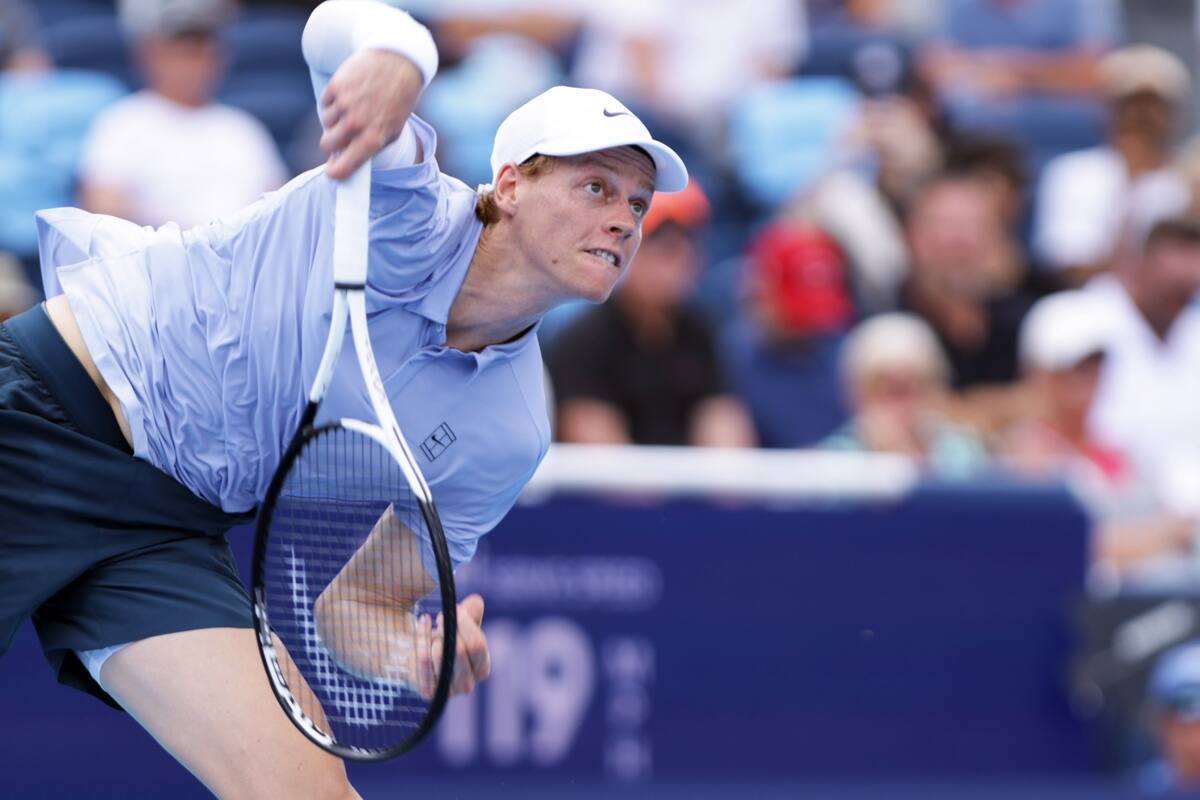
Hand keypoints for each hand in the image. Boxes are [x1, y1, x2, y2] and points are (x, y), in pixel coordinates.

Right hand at [319, 48, 423, 178]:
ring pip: (325, 122)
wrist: (398, 62)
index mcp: (372, 139)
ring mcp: (344, 105)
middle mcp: (356, 124)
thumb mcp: (391, 130)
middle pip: (327, 144)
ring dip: (334, 119)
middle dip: (333, 142)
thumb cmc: (397, 101)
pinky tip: (350, 94)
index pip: (343, 167)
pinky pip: (324, 103)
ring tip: (353, 108)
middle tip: (344, 134)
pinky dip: (333, 102)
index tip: (332, 172)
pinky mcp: (336, 86)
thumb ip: (368, 146)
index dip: (335, 172)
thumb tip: (342, 159)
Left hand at [415, 594, 490, 698]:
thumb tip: (476, 602)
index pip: (477, 644)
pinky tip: (422, 623)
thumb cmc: (445, 639)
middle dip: (449, 628)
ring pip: (440, 653)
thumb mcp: (461, 624)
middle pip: (460, 650)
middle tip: (441, 617)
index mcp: (482, 668)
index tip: (455, 608)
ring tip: (433, 630)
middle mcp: (468, 684)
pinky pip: (423, 659)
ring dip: (434, 635)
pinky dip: (421, 636)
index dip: (465, 624)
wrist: (419, 657)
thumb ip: (471, 613)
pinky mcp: (428, 691)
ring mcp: (448, 691)